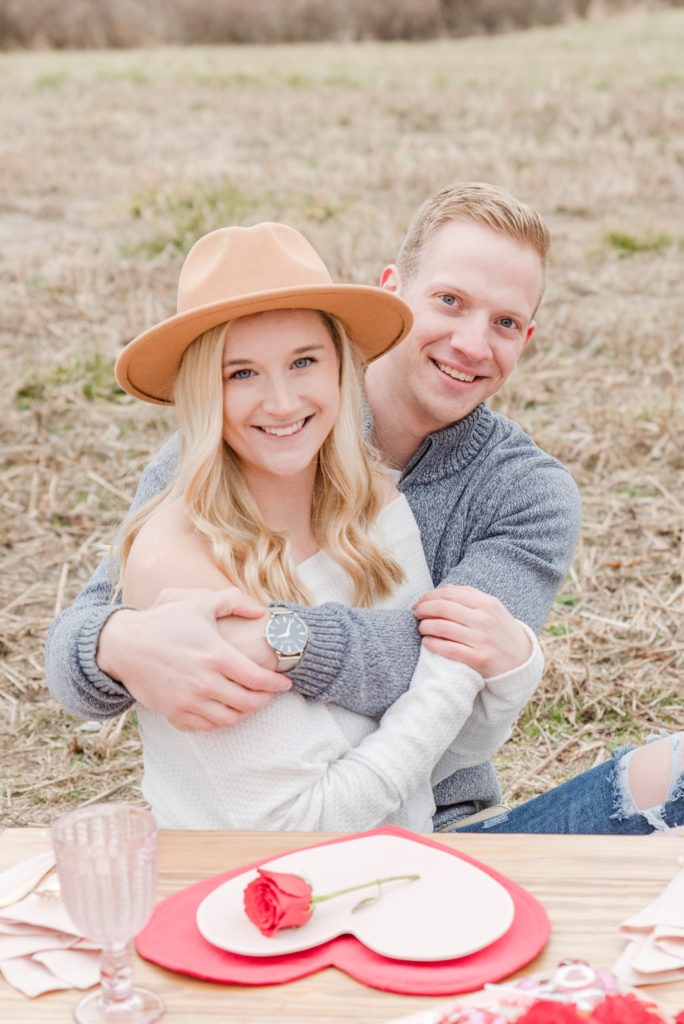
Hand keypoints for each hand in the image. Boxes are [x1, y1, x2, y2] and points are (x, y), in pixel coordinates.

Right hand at [96, 587, 290, 730]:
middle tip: (269, 693)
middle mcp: (205, 683)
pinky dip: (219, 721)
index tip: (284, 682)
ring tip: (248, 701)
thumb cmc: (164, 623)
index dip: (276, 684)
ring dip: (244, 712)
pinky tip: (223, 708)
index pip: (257, 679)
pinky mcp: (174, 713)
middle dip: (265, 700)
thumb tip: (261, 610)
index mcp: (216, 656)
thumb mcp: (198, 603)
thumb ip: (233, 601)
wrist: (125, 646)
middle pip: (248, 703)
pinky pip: (205, 726)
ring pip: (229, 719)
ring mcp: (189, 702)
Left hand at [412, 584, 531, 677]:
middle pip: (442, 608)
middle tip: (415, 614)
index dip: (428, 597)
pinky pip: (448, 649)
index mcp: (487, 603)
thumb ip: (469, 596)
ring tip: (421, 628)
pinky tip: (427, 642)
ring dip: (425, 627)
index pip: (449, 594)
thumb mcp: (491, 608)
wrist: (521, 660)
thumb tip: (443, 589)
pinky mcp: (479, 659)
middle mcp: (484, 619)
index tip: (419, 602)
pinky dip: (432, 644)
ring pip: (442, 628)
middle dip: (423, 609)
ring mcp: (482, 639)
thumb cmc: (499, 630)